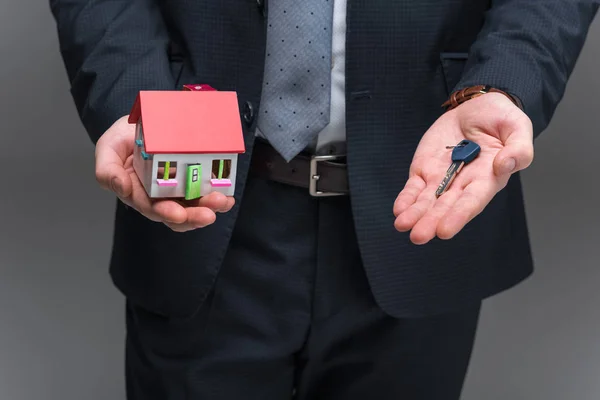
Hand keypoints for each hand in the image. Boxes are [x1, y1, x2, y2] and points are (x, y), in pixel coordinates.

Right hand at [95, 115, 234, 231]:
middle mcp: (160, 196)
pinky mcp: (193, 180)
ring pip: (195, 207)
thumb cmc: (122, 140)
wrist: (141, 122)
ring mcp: (178, 190)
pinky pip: (206, 192)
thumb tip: (121, 187)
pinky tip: (228, 195)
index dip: (166, 213)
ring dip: (210, 208)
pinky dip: (218, 196)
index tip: (178, 214)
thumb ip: (107, 170)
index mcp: (138, 193)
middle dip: (194, 216)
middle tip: (208, 214)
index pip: (152, 208)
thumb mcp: (107, 149)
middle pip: (178, 214)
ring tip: (222, 202)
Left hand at [393, 92, 533, 243]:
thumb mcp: (518, 127)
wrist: (479, 106)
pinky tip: (398, 211)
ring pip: (427, 201)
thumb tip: (505, 165)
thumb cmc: (502, 120)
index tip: (445, 230)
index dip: (459, 215)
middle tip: (419, 236)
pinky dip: (406, 199)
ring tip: (402, 226)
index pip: (472, 200)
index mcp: (488, 177)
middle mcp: (463, 184)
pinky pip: (414, 188)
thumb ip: (519, 149)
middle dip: (431, 221)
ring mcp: (442, 178)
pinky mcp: (425, 170)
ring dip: (415, 215)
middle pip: (446, 206)